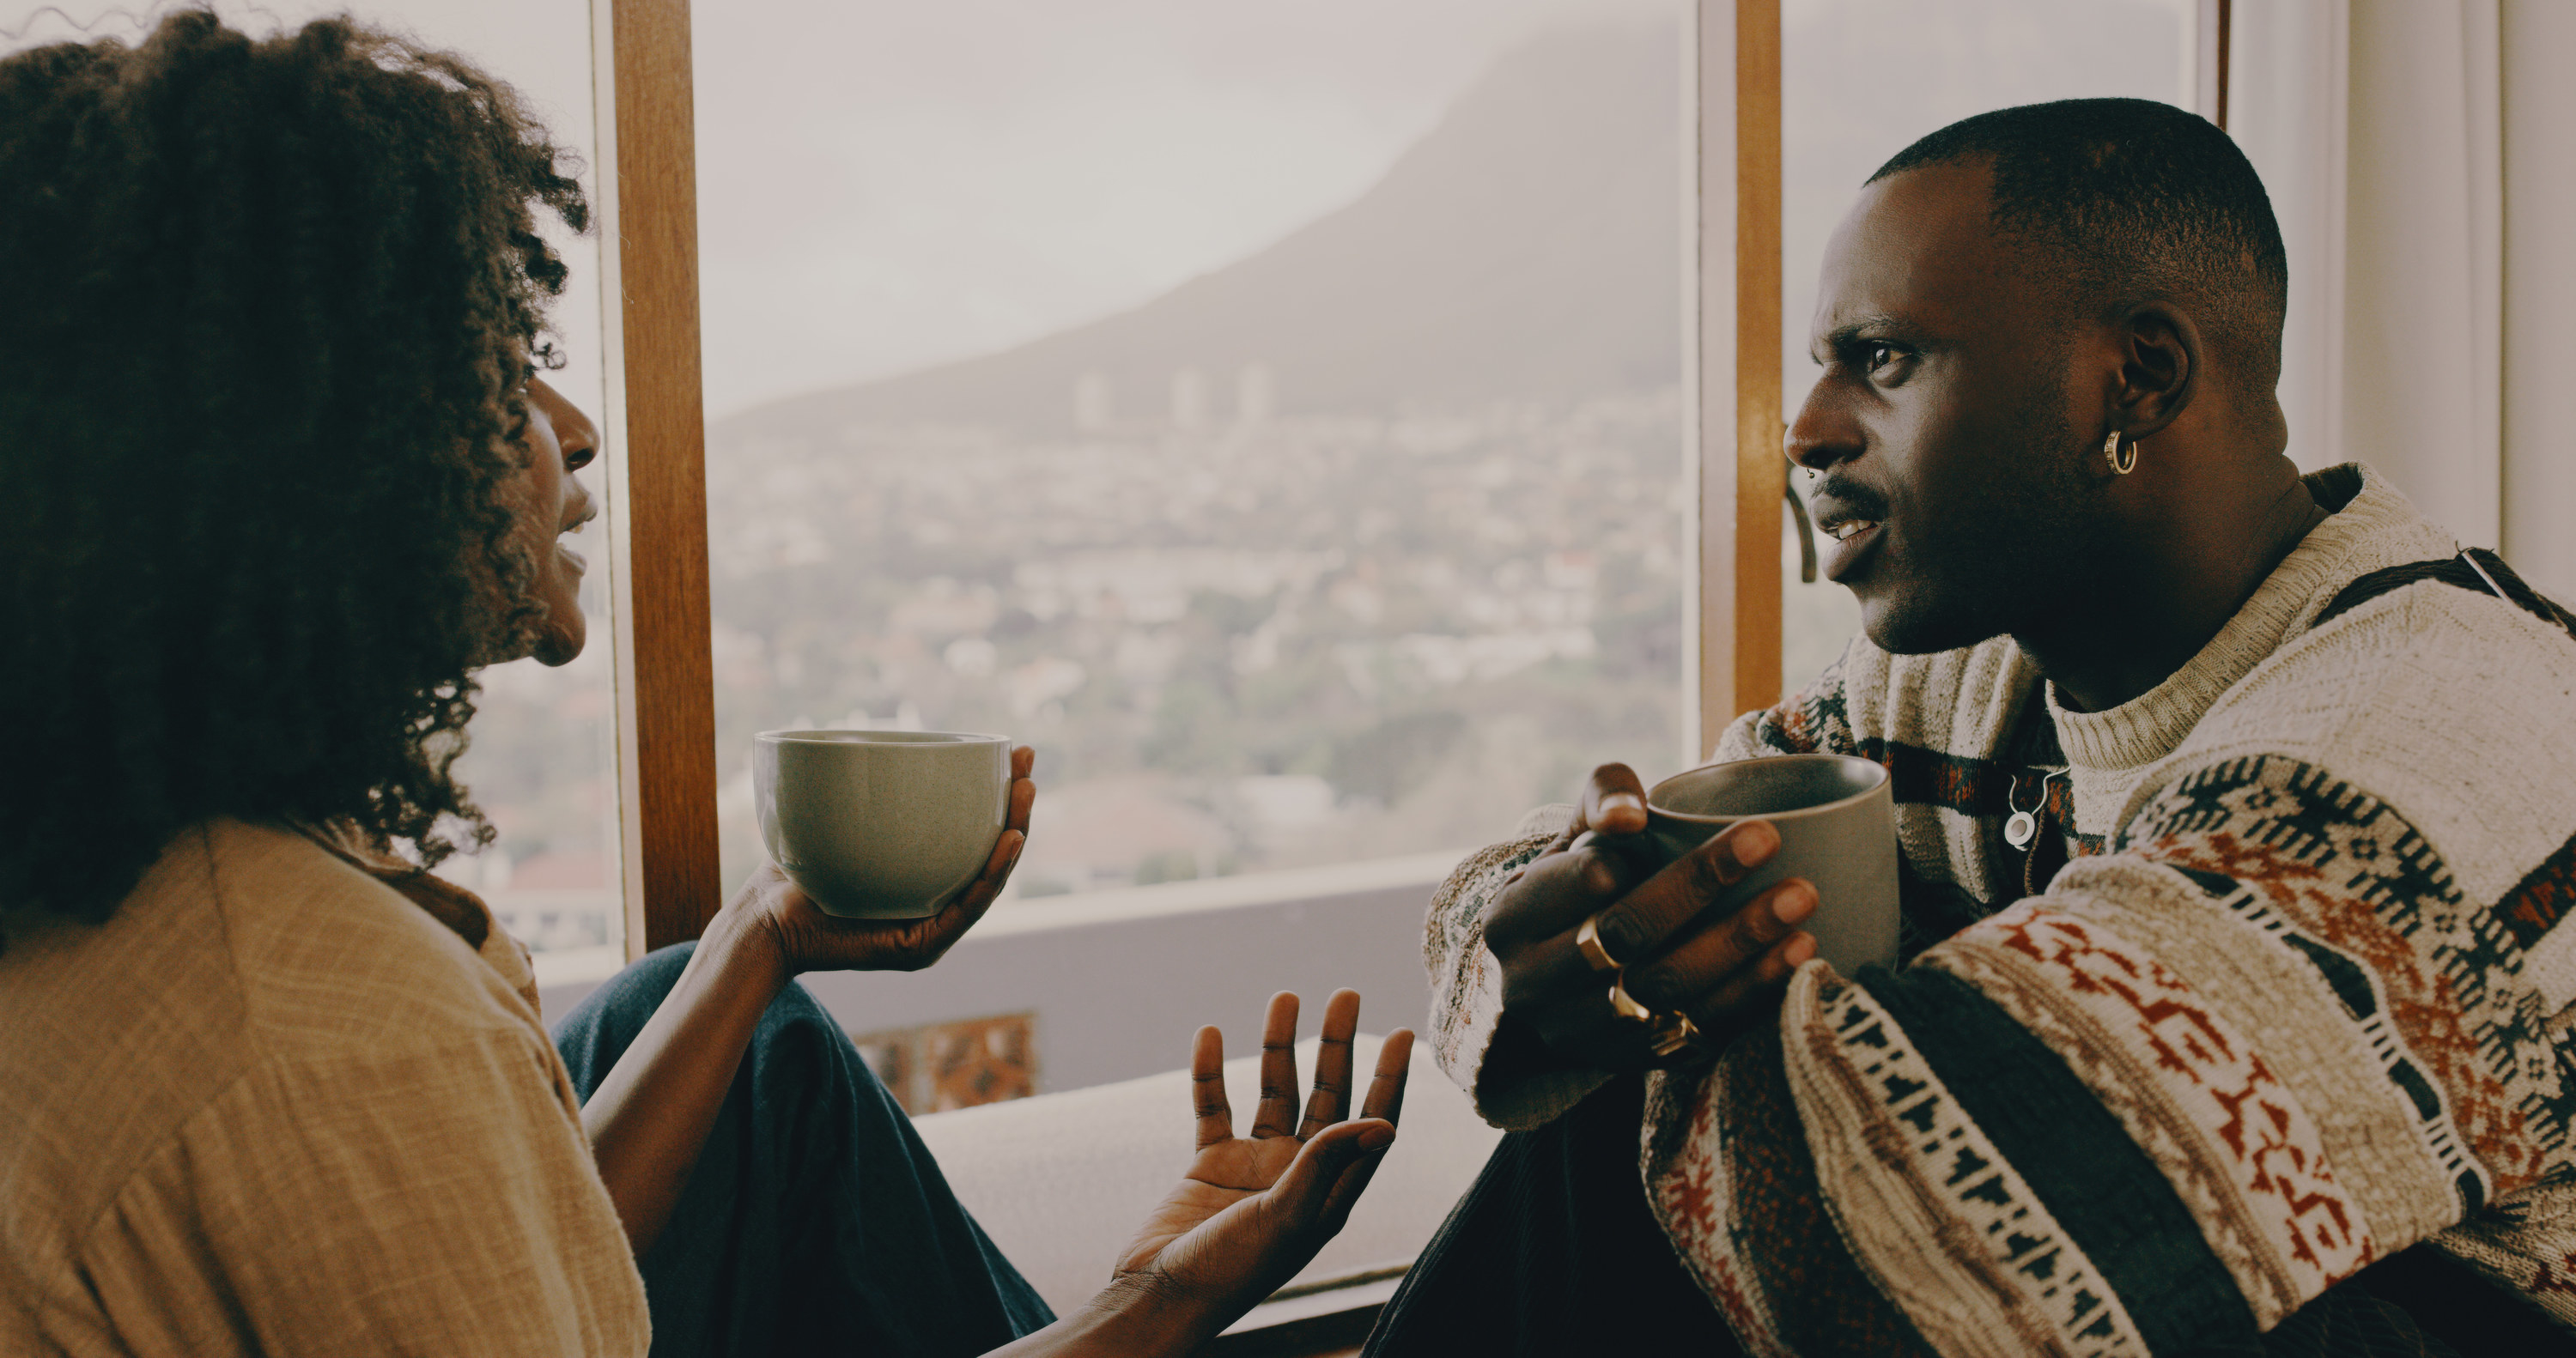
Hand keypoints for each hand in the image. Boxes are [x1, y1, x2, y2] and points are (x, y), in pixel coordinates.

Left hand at [725, 744, 1036, 976]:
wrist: (763, 920)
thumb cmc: (797, 868)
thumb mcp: (842, 812)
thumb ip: (871, 782)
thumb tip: (881, 726)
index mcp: (929, 875)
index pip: (975, 833)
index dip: (1000, 795)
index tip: (1016, 753)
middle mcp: (937, 903)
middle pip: (991, 854)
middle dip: (1017, 808)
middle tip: (1028, 768)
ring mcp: (932, 930)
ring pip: (988, 882)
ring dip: (1014, 837)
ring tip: (1025, 796)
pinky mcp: (919, 949)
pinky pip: (964, 911)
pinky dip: (990, 877)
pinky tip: (1007, 843)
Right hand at [1109, 990, 1411, 1328]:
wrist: (1158, 1296)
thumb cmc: (1230, 1271)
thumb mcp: (1287, 1218)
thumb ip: (1326, 1165)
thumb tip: (1385, 1124)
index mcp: (1329, 1195)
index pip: (1369, 1127)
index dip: (1388, 1081)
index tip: (1401, 1033)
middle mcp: (1298, 1176)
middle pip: (1327, 1097)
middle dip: (1337, 1046)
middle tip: (1346, 995)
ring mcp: (1254, 1168)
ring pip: (1274, 1093)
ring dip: (1279, 1047)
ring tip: (1285, 997)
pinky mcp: (1210, 1164)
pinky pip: (1214, 1107)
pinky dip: (1210, 1072)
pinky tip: (1210, 1033)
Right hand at [1483, 762, 1815, 1070]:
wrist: (1563, 978)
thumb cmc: (1575, 887)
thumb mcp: (1572, 838)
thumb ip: (1602, 797)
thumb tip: (1630, 815)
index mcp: (1511, 922)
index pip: (1584, 883)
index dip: (1637, 855)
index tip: (1691, 828)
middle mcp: (1535, 987)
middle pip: (1626, 934)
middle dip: (1701, 886)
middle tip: (1766, 840)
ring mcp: (1583, 1035)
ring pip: (1667, 991)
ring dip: (1741, 944)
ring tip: (1801, 898)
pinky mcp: (1632, 1064)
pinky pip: (1700, 1033)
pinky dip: (1753, 993)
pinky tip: (1797, 953)